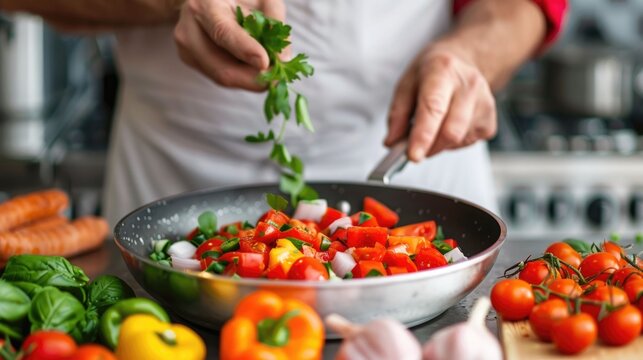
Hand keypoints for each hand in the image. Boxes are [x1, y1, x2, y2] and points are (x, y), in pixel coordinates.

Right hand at [174, 0, 285, 90]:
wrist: (209, 1)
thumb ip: (274, 22)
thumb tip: (284, 59)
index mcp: (204, 6)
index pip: (223, 32)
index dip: (245, 50)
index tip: (265, 63)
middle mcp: (189, 30)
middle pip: (222, 69)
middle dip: (254, 79)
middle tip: (279, 80)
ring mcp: (187, 51)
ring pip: (223, 78)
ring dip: (251, 80)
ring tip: (271, 72)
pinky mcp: (192, 63)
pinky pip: (221, 77)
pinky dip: (243, 77)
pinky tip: (254, 67)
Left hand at [385, 46, 496, 161]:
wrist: (461, 62)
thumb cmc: (431, 73)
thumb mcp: (406, 84)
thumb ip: (397, 114)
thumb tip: (392, 142)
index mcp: (442, 70)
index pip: (434, 108)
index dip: (423, 135)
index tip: (413, 155)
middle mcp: (469, 84)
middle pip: (451, 131)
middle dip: (429, 147)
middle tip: (416, 147)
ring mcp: (485, 102)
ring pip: (458, 141)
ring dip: (439, 144)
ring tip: (435, 125)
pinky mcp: (490, 120)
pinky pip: (468, 143)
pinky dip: (453, 143)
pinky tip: (449, 125)